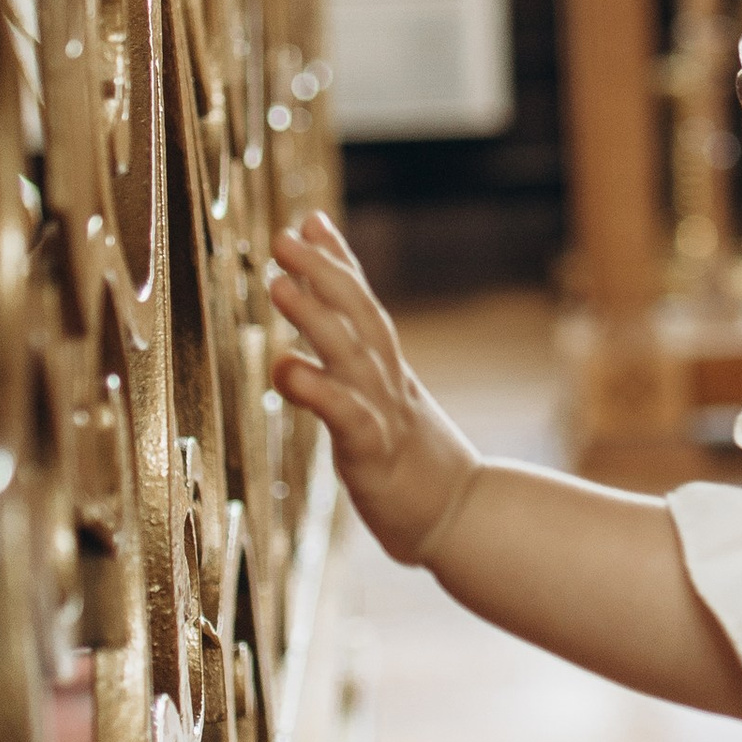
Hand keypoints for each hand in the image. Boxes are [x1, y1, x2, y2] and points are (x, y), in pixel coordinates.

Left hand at [268, 212, 480, 566]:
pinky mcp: (375, 453)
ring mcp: (384, 413)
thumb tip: (303, 348)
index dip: (337, 261)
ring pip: (350, 353)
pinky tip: (286, 369)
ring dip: (315, 314)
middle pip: (357, 314)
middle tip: (285, 236)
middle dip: (322, 271)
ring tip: (278, 281)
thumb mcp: (381, 409)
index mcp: (387, 370)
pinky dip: (318, 390)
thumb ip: (348, 375)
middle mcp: (386, 381)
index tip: (310, 222)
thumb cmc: (414, 465)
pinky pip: (346, 417)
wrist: (463, 519)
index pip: (362, 304)